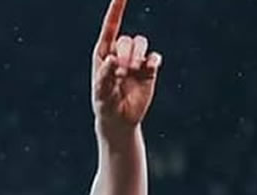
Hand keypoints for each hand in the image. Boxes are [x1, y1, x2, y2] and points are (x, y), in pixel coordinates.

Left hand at [92, 0, 162, 143]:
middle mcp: (120, 53)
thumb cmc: (105, 104)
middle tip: (122, 73)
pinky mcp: (149, 69)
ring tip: (131, 72)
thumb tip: (112, 59)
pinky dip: (152, 61)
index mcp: (104, 53)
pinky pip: (155, 57)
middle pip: (127, 39)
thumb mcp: (101, 92)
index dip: (117, 9)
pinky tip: (148, 69)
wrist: (119, 120)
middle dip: (125, 54)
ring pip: (141, 43)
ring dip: (137, 55)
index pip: (110, 26)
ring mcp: (136, 60)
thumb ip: (105, 75)